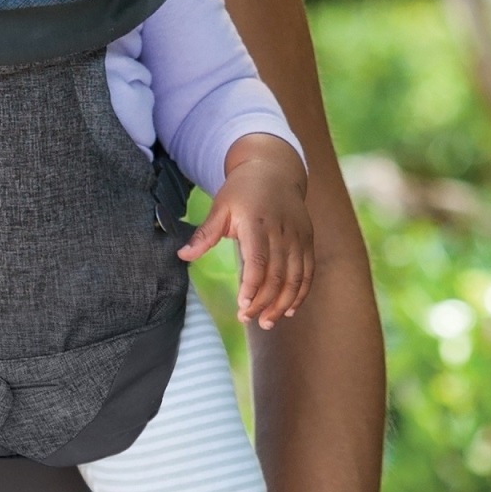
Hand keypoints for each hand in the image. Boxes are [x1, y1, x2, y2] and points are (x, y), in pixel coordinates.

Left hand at [179, 133, 311, 329]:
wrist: (274, 170)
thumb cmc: (242, 191)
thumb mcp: (220, 207)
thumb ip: (205, 234)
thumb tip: (181, 256)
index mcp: (257, 222)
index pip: (258, 260)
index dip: (252, 285)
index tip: (242, 305)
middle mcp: (281, 231)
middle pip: (277, 274)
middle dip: (264, 301)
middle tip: (248, 319)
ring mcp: (298, 237)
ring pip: (295, 277)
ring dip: (283, 303)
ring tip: (267, 321)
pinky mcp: (307, 240)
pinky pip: (308, 272)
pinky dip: (301, 293)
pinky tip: (290, 309)